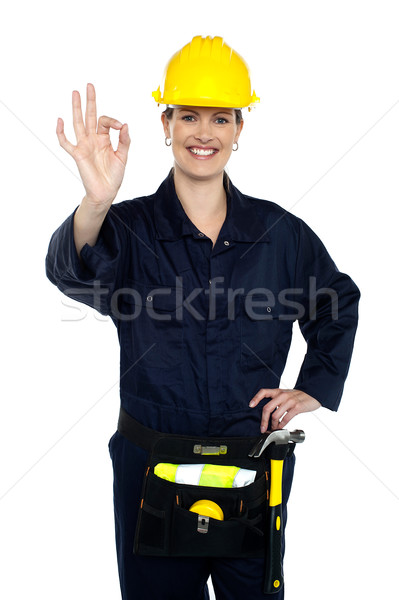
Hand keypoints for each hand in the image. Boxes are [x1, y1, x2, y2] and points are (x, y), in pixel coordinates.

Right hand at [56, 83, 130, 208]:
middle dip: (90, 101)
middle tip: (89, 86)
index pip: (105, 122)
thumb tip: (125, 124)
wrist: (106, 192)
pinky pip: (66, 142)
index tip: (121, 127)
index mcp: (104, 139)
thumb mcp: (123, 157)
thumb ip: (125, 141)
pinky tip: (60, 120)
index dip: (113, 121)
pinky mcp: (77, 154)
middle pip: (89, 116)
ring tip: (75, 93)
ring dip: (76, 108)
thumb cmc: (114, 176)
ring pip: (78, 123)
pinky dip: (61, 132)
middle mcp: (93, 139)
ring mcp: (84, 145)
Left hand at [249, 388, 320, 431]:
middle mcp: (282, 395)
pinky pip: (285, 419)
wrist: (313, 395)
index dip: (256, 398)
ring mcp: (289, 401)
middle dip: (263, 420)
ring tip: (273, 429)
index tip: (250, 405)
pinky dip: (281, 426)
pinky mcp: (296, 408)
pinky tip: (280, 428)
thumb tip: (267, 413)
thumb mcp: (286, 394)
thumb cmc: (298, 396)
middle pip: (267, 408)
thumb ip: (277, 401)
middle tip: (262, 428)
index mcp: (278, 391)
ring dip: (273, 425)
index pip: (263, 392)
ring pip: (275, 415)